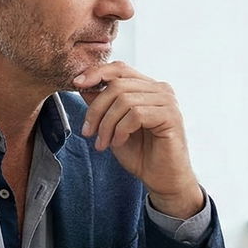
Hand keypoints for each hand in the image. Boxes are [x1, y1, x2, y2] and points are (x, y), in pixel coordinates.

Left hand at [73, 62, 203, 218]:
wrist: (161, 179)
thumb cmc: (140, 153)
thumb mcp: (112, 126)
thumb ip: (102, 104)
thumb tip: (82, 85)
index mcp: (147, 87)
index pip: (119, 69)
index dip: (96, 73)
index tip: (76, 84)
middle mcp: (160, 89)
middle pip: (117, 85)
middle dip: (96, 109)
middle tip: (88, 132)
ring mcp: (167, 102)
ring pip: (124, 100)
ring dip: (107, 124)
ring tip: (103, 143)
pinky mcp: (171, 116)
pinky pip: (136, 114)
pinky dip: (121, 130)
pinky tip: (118, 142)